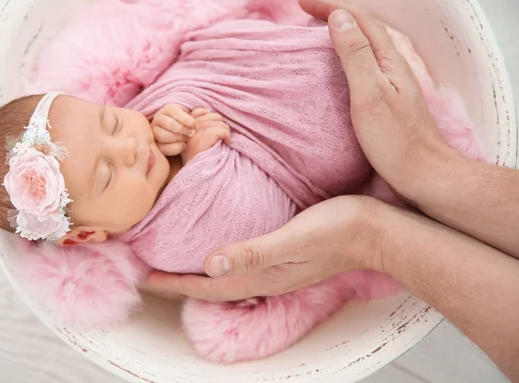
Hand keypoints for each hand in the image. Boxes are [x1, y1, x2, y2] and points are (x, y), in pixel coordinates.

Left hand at [146, 196, 382, 301]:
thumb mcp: (293, 239)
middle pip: (211, 288)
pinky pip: (241, 268)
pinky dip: (220, 265)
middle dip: (179, 283)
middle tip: (150, 274)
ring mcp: (274, 271)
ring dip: (197, 276)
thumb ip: (252, 253)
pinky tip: (218, 255)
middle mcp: (264, 279)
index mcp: (261, 277)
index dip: (174, 283)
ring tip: (175, 266)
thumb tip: (210, 265)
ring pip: (224, 280)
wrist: (374, 232)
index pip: (206, 286)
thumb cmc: (337, 231)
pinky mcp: (283, 259)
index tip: (144, 277)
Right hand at [151, 103, 196, 155]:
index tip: (195, 125)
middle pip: (169, 124)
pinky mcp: (155, 144)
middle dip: (183, 130)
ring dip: (179, 138)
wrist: (178, 135)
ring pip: (163, 136)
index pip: (174, 112)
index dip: (186, 119)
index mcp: (168, 109)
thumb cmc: (186, 124)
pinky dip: (175, 148)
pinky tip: (183, 146)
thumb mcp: (191, 116)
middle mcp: (158, 119)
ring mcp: (154, 132)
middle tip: (192, 133)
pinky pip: (163, 148)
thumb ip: (198, 114)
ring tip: (187, 139)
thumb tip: (205, 112)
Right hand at [181, 108, 230, 163]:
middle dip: (219, 124)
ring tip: (224, 139)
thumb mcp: (194, 142)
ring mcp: (194, 133)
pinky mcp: (202, 138)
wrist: (195, 176)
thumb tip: (210, 114)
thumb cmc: (199, 159)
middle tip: (222, 135)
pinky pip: (221, 130)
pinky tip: (227, 142)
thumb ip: (198, 128)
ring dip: (225, 130)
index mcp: (184, 127)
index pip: (198, 112)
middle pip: (210, 115)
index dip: (209, 116)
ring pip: (217, 121)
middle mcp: (188, 128)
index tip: (214, 128)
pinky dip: (227, 135)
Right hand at [299, 0, 456, 199]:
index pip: (359, 19)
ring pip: (365, 42)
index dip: (330, 5)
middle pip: (364, 25)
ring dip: (342, 28)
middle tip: (307, 6)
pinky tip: (340, 61)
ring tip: (320, 25)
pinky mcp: (388, 98)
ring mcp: (393, 81)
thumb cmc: (395, 141)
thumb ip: (354, 55)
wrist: (423, 174)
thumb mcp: (369, 95)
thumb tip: (339, 18)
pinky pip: (365, 61)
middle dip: (335, 10)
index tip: (302, 0)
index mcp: (388, 60)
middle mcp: (393, 65)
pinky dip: (347, 50)